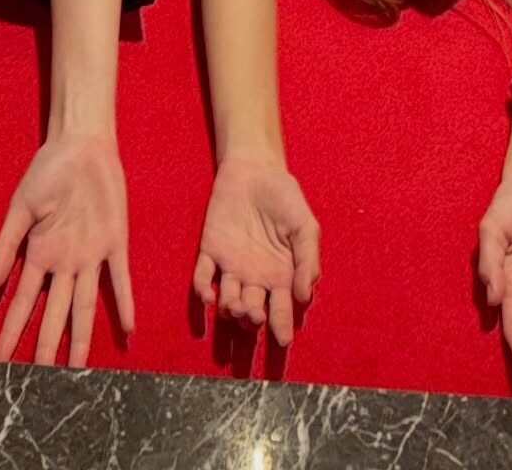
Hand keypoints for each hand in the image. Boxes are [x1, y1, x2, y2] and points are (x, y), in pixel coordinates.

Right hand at [0, 133, 133, 366]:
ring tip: (79, 372)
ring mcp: (90, 257)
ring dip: (82, 338)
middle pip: (54, 315)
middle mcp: (64, 264)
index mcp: (38, 256)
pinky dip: (124, 303)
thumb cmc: (46, 172)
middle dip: (46, 349)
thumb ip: (6, 245)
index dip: (11, 333)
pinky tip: (128, 330)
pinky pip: (120, 279)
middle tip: (40, 384)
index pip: (22, 304)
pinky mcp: (115, 243)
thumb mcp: (20, 207)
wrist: (80, 145)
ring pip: (85, 306)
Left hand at [192, 154, 319, 347]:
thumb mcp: (306, 227)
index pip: (280, 311)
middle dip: (252, 321)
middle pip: (251, 313)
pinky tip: (209, 296)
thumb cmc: (286, 199)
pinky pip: (203, 278)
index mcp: (281, 277)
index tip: (283, 341)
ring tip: (236, 308)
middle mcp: (255, 279)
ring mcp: (232, 267)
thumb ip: (308, 260)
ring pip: (228, 301)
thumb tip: (305, 297)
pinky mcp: (210, 251)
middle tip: (255, 317)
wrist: (256, 169)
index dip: (281, 328)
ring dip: (230, 310)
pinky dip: (203, 290)